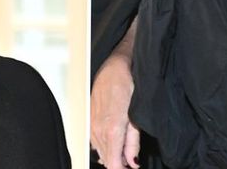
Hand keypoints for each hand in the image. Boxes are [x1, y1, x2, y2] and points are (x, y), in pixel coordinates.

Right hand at [90, 53, 139, 167]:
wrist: (114, 66)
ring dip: (113, 156)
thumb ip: (133, 142)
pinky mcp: (90, 119)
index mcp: (112, 131)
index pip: (114, 164)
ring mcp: (92, 125)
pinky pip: (95, 141)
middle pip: (107, 160)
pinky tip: (114, 144)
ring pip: (101, 152)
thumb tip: (133, 162)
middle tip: (132, 163)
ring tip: (126, 155)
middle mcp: (98, 130)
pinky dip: (105, 147)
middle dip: (119, 164)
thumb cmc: (127, 85)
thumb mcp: (136, 115)